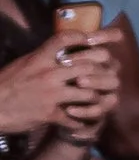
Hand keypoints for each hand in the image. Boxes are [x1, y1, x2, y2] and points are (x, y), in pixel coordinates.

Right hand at [0, 35, 120, 141]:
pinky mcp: (50, 114)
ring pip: (88, 93)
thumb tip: (61, 51)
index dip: (82, 38)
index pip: (64, 39)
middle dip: (101, 72)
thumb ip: (43, 58)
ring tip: (97, 100)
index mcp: (40, 58)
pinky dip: (81, 121)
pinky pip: (75, 117)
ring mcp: (51, 94)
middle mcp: (48, 73)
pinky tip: (82, 121)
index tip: (92, 41)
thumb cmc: (6, 84)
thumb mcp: (23, 64)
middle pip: (87, 66)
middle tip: (107, 75)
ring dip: (96, 98)